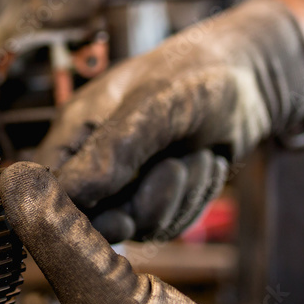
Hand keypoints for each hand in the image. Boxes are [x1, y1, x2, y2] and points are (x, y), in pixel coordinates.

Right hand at [36, 0, 303, 242]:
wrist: (252, 78)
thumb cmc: (197, 75)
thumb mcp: (156, 105)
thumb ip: (113, 149)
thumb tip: (70, 194)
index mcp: (74, 133)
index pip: (51, 190)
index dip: (79, 212)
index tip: (119, 213)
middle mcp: (90, 164)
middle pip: (95, 220)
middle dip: (144, 201)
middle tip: (174, 164)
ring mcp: (123, 186)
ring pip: (137, 228)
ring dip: (177, 196)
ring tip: (195, 153)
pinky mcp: (154, 202)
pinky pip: (166, 226)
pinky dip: (193, 199)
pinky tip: (204, 163)